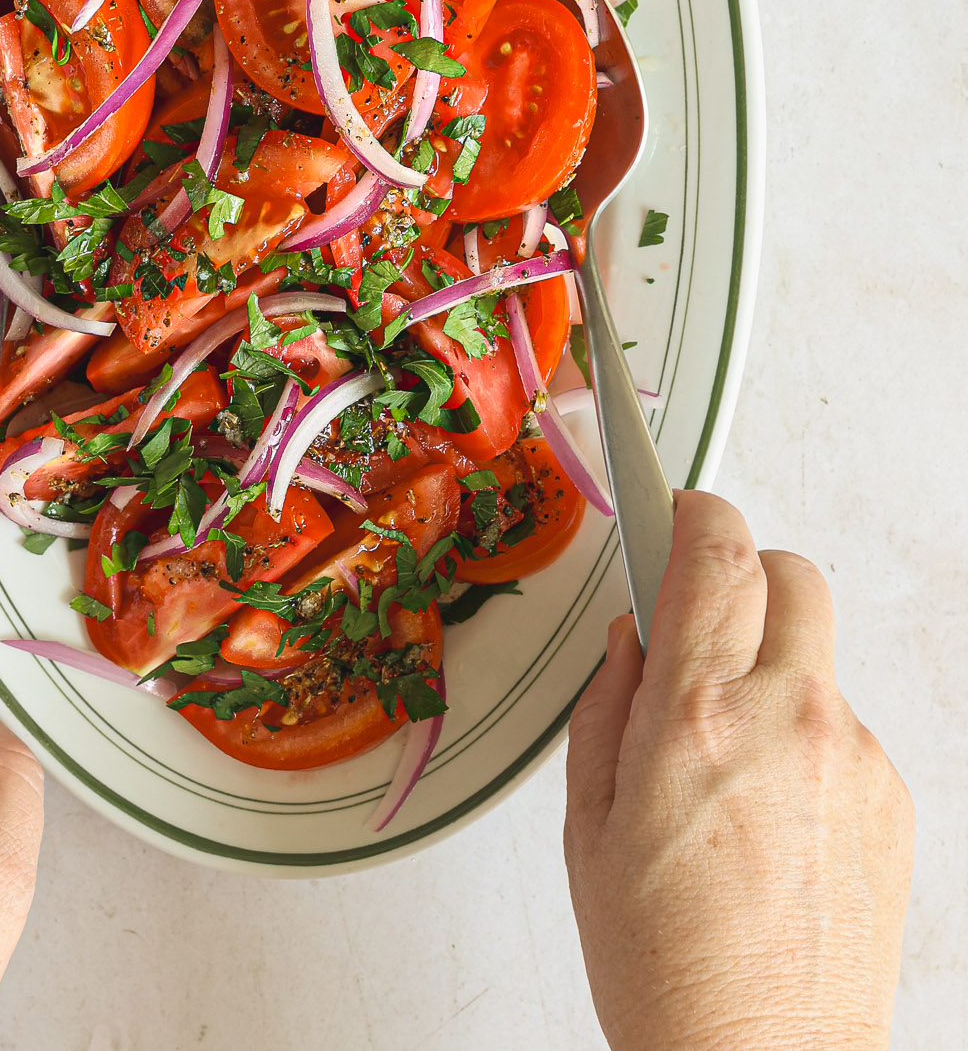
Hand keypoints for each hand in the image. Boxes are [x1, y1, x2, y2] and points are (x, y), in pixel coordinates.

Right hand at [564, 492, 913, 1050]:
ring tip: (729, 762)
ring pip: (818, 656)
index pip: (718, 551)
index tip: (679, 513)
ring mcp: (854, 759)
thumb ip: (609, 708)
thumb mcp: (588, 828)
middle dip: (744, 576)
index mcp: (698, 716)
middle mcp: (789, 719)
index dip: (696, 512)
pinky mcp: (893, 803)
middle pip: (792, 575)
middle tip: (704, 624)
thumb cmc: (667, 969)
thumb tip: (634, 641)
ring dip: (773, 668)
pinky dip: (806, 738)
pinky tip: (770, 816)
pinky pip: (845, 727)